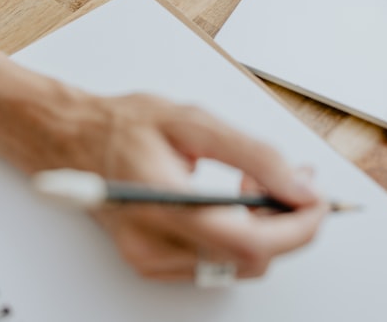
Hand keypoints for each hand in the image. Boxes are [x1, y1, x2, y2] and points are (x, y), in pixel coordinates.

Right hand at [69, 93, 326, 281]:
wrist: (70, 139)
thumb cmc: (122, 125)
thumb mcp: (192, 121)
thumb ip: (252, 154)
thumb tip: (299, 186)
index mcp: (164, 202)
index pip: (250, 241)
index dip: (297, 227)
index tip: (316, 201)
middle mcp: (155, 241)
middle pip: (250, 260)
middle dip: (282, 222)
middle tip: (286, 180)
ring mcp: (150, 258)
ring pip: (236, 266)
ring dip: (260, 229)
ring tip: (250, 184)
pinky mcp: (150, 263)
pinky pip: (214, 264)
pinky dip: (234, 236)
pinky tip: (227, 203)